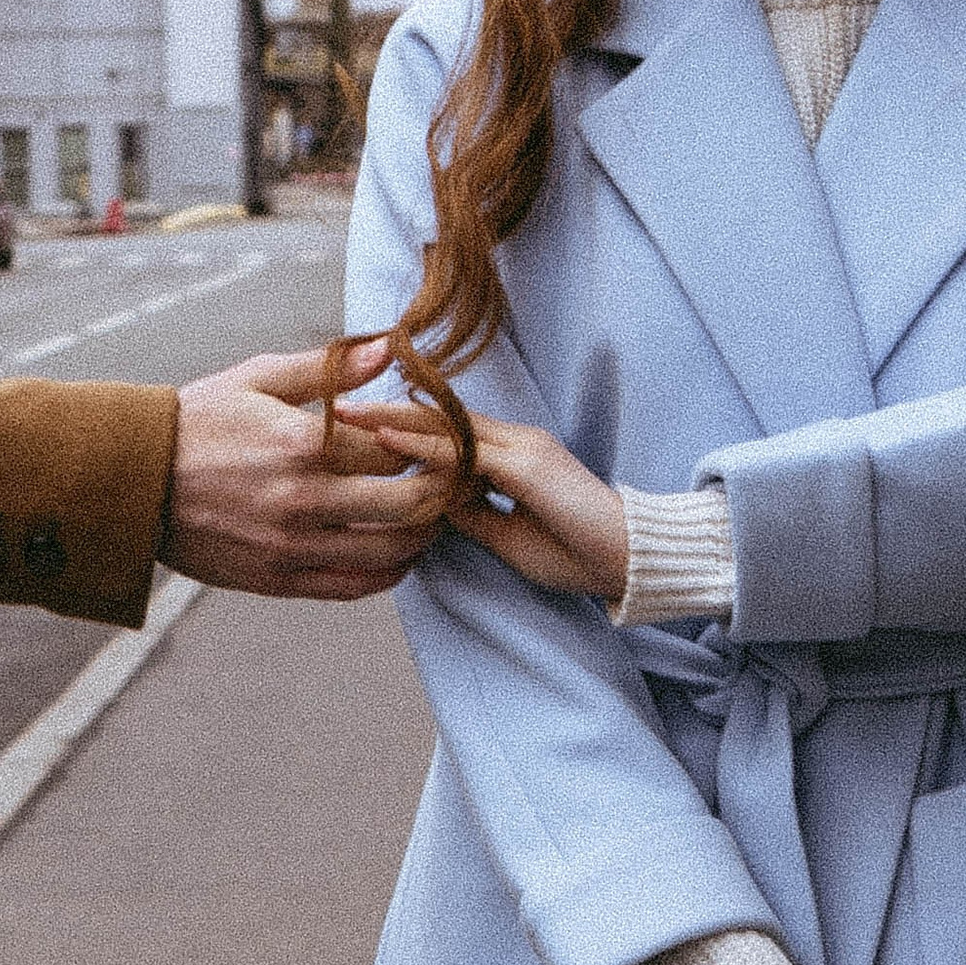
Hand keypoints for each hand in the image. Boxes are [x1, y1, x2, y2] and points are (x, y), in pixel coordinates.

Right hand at [161, 343, 451, 600]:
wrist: (132, 483)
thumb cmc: (197, 421)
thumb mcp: (257, 379)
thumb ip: (328, 367)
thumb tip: (390, 347)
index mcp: (302, 444)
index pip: (399, 447)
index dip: (431, 442)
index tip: (441, 436)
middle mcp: (302, 501)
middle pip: (410, 504)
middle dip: (442, 491)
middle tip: (451, 478)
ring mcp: (291, 547)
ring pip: (391, 553)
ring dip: (424, 535)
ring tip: (429, 514)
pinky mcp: (278, 581)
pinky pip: (354, 587)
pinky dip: (389, 573)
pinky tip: (397, 554)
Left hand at [356, 404, 629, 599]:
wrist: (631, 559)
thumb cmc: (576, 554)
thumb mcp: (507, 536)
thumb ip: (471, 514)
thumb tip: (430, 503)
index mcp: (512, 457)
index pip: (448, 433)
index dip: (404, 429)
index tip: (357, 428)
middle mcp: (515, 442)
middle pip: (439, 419)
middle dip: (385, 413)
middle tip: (334, 405)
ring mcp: (522, 448)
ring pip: (445, 426)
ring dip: (391, 419)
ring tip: (343, 413)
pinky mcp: (527, 465)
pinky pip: (464, 449)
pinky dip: (421, 442)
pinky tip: (384, 438)